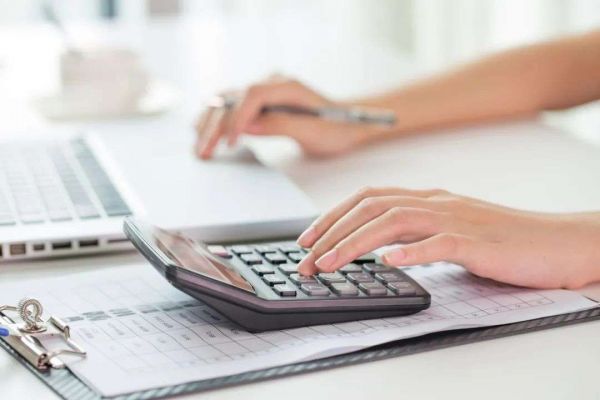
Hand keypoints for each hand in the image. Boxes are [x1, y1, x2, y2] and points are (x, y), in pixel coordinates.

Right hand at [195, 77, 375, 158]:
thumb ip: (280, 125)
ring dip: (210, 124)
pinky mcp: (259, 104)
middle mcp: (272, 84)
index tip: (230, 142)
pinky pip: (230, 108)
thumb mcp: (312, 131)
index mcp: (288, 86)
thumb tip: (246, 127)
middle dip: (216, 126)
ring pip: (227, 103)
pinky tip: (203, 134)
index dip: (238, 117)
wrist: (346, 123)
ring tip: (199, 147)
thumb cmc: (335, 128)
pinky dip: (215, 122)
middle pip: (234, 98)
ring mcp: (263, 93)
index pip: (253, 94)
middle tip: (204, 151)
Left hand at [296, 187, 599, 288]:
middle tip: (305, 259)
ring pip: (394, 222)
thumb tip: (380, 246)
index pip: (368, 198)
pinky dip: (411, 252)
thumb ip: (416, 232)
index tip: (307, 238)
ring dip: (355, 243)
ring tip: (329, 264)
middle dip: (331, 232)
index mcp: (428, 199)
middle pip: (371, 207)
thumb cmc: (503, 239)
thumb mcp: (450, 230)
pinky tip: (389, 263)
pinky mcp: (477, 242)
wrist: (557, 241)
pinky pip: (439, 243)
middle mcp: (436, 202)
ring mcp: (456, 219)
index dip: (332, 215)